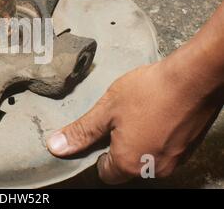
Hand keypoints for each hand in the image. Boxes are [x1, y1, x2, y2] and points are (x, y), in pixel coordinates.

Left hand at [47, 57, 222, 183]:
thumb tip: (56, 147)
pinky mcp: (187, 149)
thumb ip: (82, 132)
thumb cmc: (150, 92)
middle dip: (118, 146)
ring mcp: (174, 161)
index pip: (105, 174)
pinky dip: (156, 137)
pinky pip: (163, 150)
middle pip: (126, 167)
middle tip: (119, 119)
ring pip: (145, 158)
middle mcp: (153, 170)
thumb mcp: (107, 109)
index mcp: (129, 164)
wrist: (195, 78)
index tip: (100, 133)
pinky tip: (154, 115)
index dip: (98, 153)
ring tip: (138, 114)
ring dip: (138, 141)